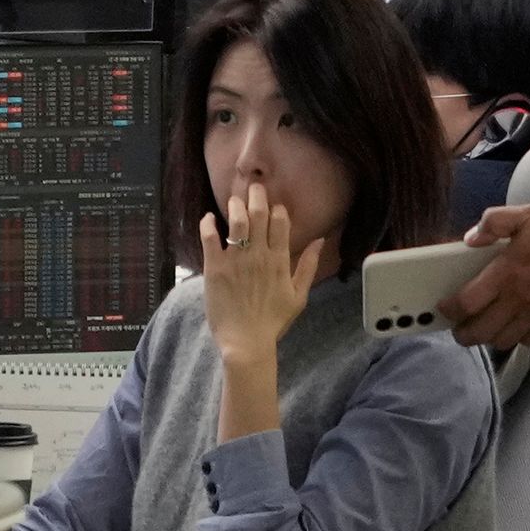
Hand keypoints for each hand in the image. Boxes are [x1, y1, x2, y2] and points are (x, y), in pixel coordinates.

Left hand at [199, 183, 328, 367]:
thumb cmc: (273, 321)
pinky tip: (209, 217)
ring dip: (235, 205)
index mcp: (280, 261)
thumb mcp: (299, 295)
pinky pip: (209, 238)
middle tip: (253, 187)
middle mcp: (259, 256)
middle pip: (258, 216)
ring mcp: (236, 261)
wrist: (246, 342)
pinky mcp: (215, 268)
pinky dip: (208, 224)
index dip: (277, 208)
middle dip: (257, 196)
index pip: (280, 223)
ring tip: (234, 199)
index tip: (273, 204)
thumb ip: (309, 266)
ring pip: (236, 222)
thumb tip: (321, 240)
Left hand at [445, 203, 529, 349]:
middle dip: (463, 333)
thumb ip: (496, 222)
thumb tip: (471, 237)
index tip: (445, 306)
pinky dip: (517, 338)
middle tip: (460, 324)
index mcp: (507, 274)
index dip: (449, 309)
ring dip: (488, 337)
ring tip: (485, 325)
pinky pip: (529, 341)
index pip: (466, 303)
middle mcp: (519, 301)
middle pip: (479, 333)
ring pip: (502, 341)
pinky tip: (516, 326)